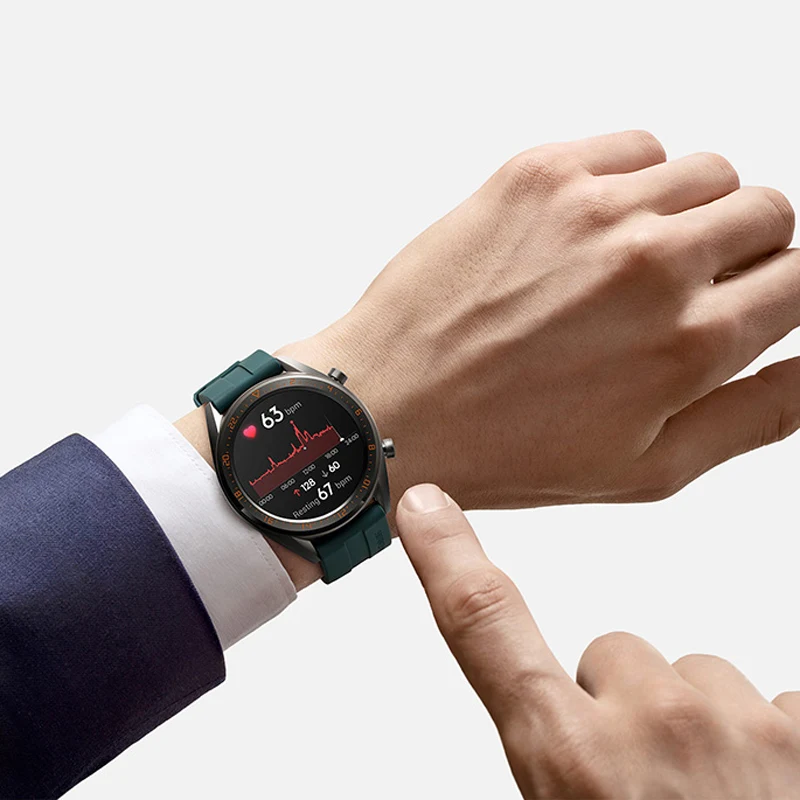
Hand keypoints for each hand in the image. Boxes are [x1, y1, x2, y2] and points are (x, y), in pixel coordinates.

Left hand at [281, 130, 799, 508]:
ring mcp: (594, 207)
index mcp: (689, 343)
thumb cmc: (505, 446)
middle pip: (766, 213)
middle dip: (744, 251)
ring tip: (634, 261)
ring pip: (707, 172)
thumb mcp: (646, 468)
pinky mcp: (540, 173)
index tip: (742, 303)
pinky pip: (636, 146)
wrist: (392, 403)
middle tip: (685, 288)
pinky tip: (593, 230)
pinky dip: (633, 180)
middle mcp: (653, 262)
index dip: (776, 293)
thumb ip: (754, 414)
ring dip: (690, 212)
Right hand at [397, 484, 799, 797]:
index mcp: (572, 765)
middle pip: (616, 656)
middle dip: (623, 704)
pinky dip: (770, 743)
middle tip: (646, 789)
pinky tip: (770, 798)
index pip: (485, 628)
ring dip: (700, 729)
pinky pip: (775, 705)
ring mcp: (742, 725)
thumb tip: (549, 738)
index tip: (424, 509)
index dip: (447, 559)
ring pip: (700, 680)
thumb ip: (551, 770)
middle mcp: (652, 724)